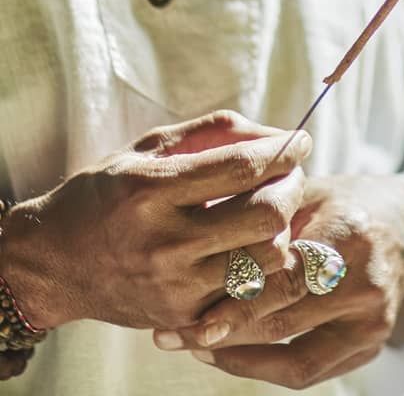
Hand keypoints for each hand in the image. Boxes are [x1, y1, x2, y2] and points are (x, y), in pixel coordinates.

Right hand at [0, 110, 311, 332]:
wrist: (55, 262)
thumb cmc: (108, 191)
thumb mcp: (151, 147)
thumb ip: (216, 132)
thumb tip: (277, 135)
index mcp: (154, 189)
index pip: (243, 168)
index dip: (285, 149)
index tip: (301, 139)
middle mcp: (165, 242)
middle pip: (266, 216)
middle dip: (292, 187)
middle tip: (290, 174)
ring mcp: (174, 286)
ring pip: (267, 259)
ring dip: (285, 228)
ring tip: (275, 210)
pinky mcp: (181, 317)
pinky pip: (251, 296)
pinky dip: (267, 269)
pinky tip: (260, 246)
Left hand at [154, 174, 403, 390]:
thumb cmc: (345, 202)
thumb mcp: (310, 192)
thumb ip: (265, 216)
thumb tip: (199, 237)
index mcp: (350, 233)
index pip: (283, 276)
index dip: (232, 298)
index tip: (183, 311)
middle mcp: (367, 281)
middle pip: (283, 320)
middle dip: (222, 331)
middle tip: (172, 334)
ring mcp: (372, 320)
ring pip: (293, 358)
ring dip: (237, 357)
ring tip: (194, 345)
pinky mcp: (371, 345)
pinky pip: (308, 371)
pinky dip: (264, 367)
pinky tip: (229, 353)